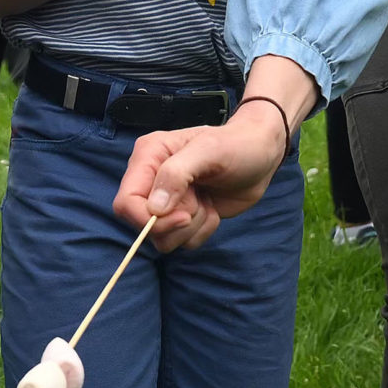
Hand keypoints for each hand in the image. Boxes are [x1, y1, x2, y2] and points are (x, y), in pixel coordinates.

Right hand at [113, 61, 318, 251]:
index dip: (147, 219)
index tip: (183, 216)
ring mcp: (167, 202)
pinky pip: (183, 242)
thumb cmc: (237, 145)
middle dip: (177, 222)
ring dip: (192, 227)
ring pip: (163, 239)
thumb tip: (154, 209)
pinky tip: (212, 207)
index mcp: (148, 157)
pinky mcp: (184, 217)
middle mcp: (151, 181)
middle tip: (201, 201)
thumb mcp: (208, 151)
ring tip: (207, 201)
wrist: (262, 154)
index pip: (125, 202)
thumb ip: (176, 174)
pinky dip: (203, 231)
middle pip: (143, 225)